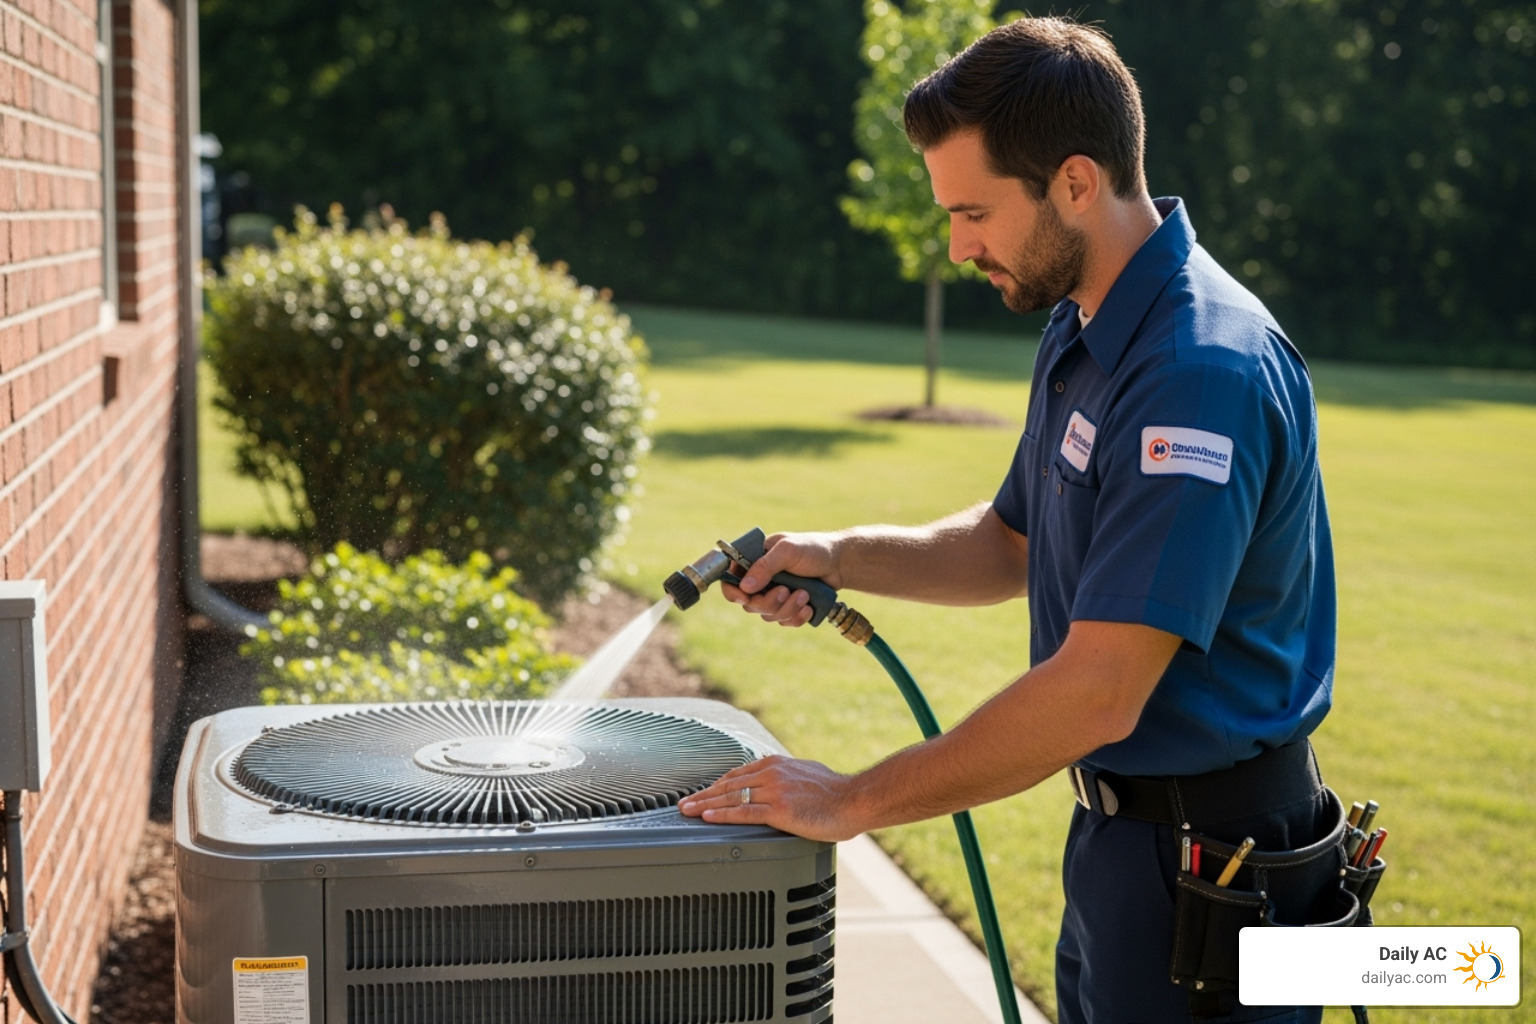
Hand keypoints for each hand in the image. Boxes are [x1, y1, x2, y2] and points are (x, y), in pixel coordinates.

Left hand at [677, 754, 863, 841]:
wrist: (855, 799)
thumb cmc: (837, 792)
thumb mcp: (807, 773)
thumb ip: (789, 776)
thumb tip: (784, 781)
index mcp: (776, 764)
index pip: (738, 774)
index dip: (717, 785)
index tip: (703, 793)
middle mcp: (771, 773)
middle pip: (728, 785)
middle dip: (704, 795)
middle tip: (684, 804)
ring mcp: (774, 791)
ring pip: (731, 798)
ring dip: (705, 805)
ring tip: (688, 812)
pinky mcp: (779, 810)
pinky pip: (744, 813)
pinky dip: (723, 815)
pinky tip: (708, 818)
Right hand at [719, 531, 838, 626]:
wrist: (840, 563)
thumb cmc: (813, 549)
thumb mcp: (788, 550)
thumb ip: (766, 565)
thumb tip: (745, 586)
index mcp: (755, 561)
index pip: (731, 580)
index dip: (733, 592)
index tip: (745, 598)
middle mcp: (761, 580)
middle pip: (749, 604)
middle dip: (769, 602)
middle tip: (785, 591)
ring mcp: (775, 595)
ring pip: (768, 615)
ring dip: (787, 608)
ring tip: (805, 594)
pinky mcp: (789, 607)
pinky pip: (784, 622)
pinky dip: (796, 617)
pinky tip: (809, 607)